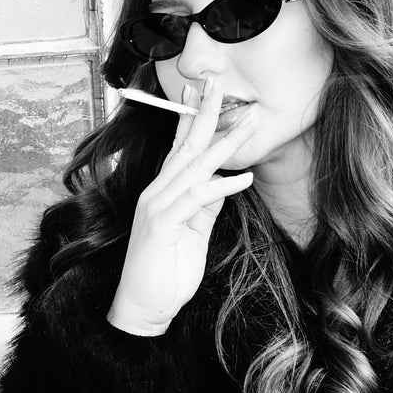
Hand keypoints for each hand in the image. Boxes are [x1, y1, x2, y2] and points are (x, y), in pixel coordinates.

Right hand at [107, 78, 254, 335]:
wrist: (144, 308)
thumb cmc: (167, 273)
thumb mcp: (193, 233)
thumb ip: (205, 206)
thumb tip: (225, 181)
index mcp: (163, 191)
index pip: (180, 146)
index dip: (193, 117)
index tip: (207, 91)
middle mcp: (157, 192)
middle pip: (185, 145)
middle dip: (206, 114)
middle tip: (221, 84)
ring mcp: (157, 206)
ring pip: (193, 165)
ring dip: (223, 143)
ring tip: (248, 124)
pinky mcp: (162, 224)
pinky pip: (196, 198)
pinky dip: (221, 186)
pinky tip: (242, 178)